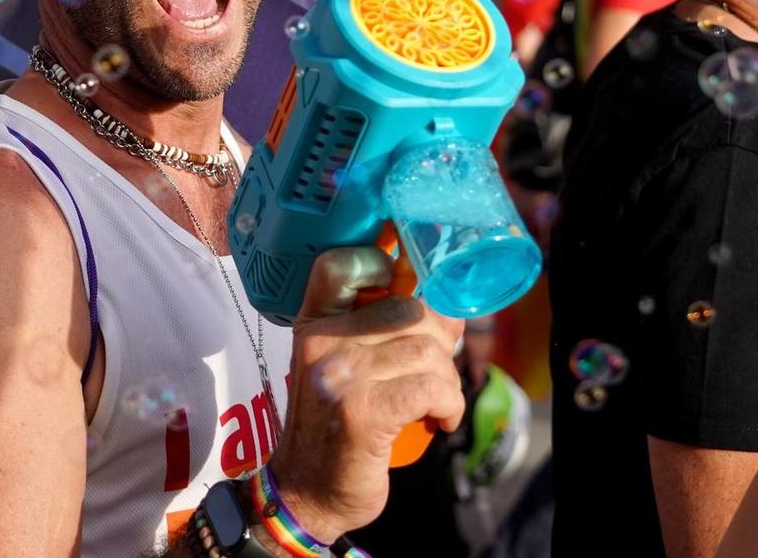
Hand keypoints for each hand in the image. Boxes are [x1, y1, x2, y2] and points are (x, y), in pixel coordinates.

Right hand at [267, 248, 465, 539]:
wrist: (306, 493)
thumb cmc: (334, 427)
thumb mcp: (339, 367)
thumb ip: (377, 332)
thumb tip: (447, 306)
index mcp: (313, 323)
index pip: (339, 263)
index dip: (382, 264)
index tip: (411, 296)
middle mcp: (322, 341)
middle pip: (408, 309)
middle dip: (440, 340)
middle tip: (439, 370)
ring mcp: (341, 376)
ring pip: (426, 350)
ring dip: (447, 379)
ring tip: (439, 401)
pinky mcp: (364, 412)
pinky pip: (431, 388)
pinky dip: (450, 404)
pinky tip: (443, 419)